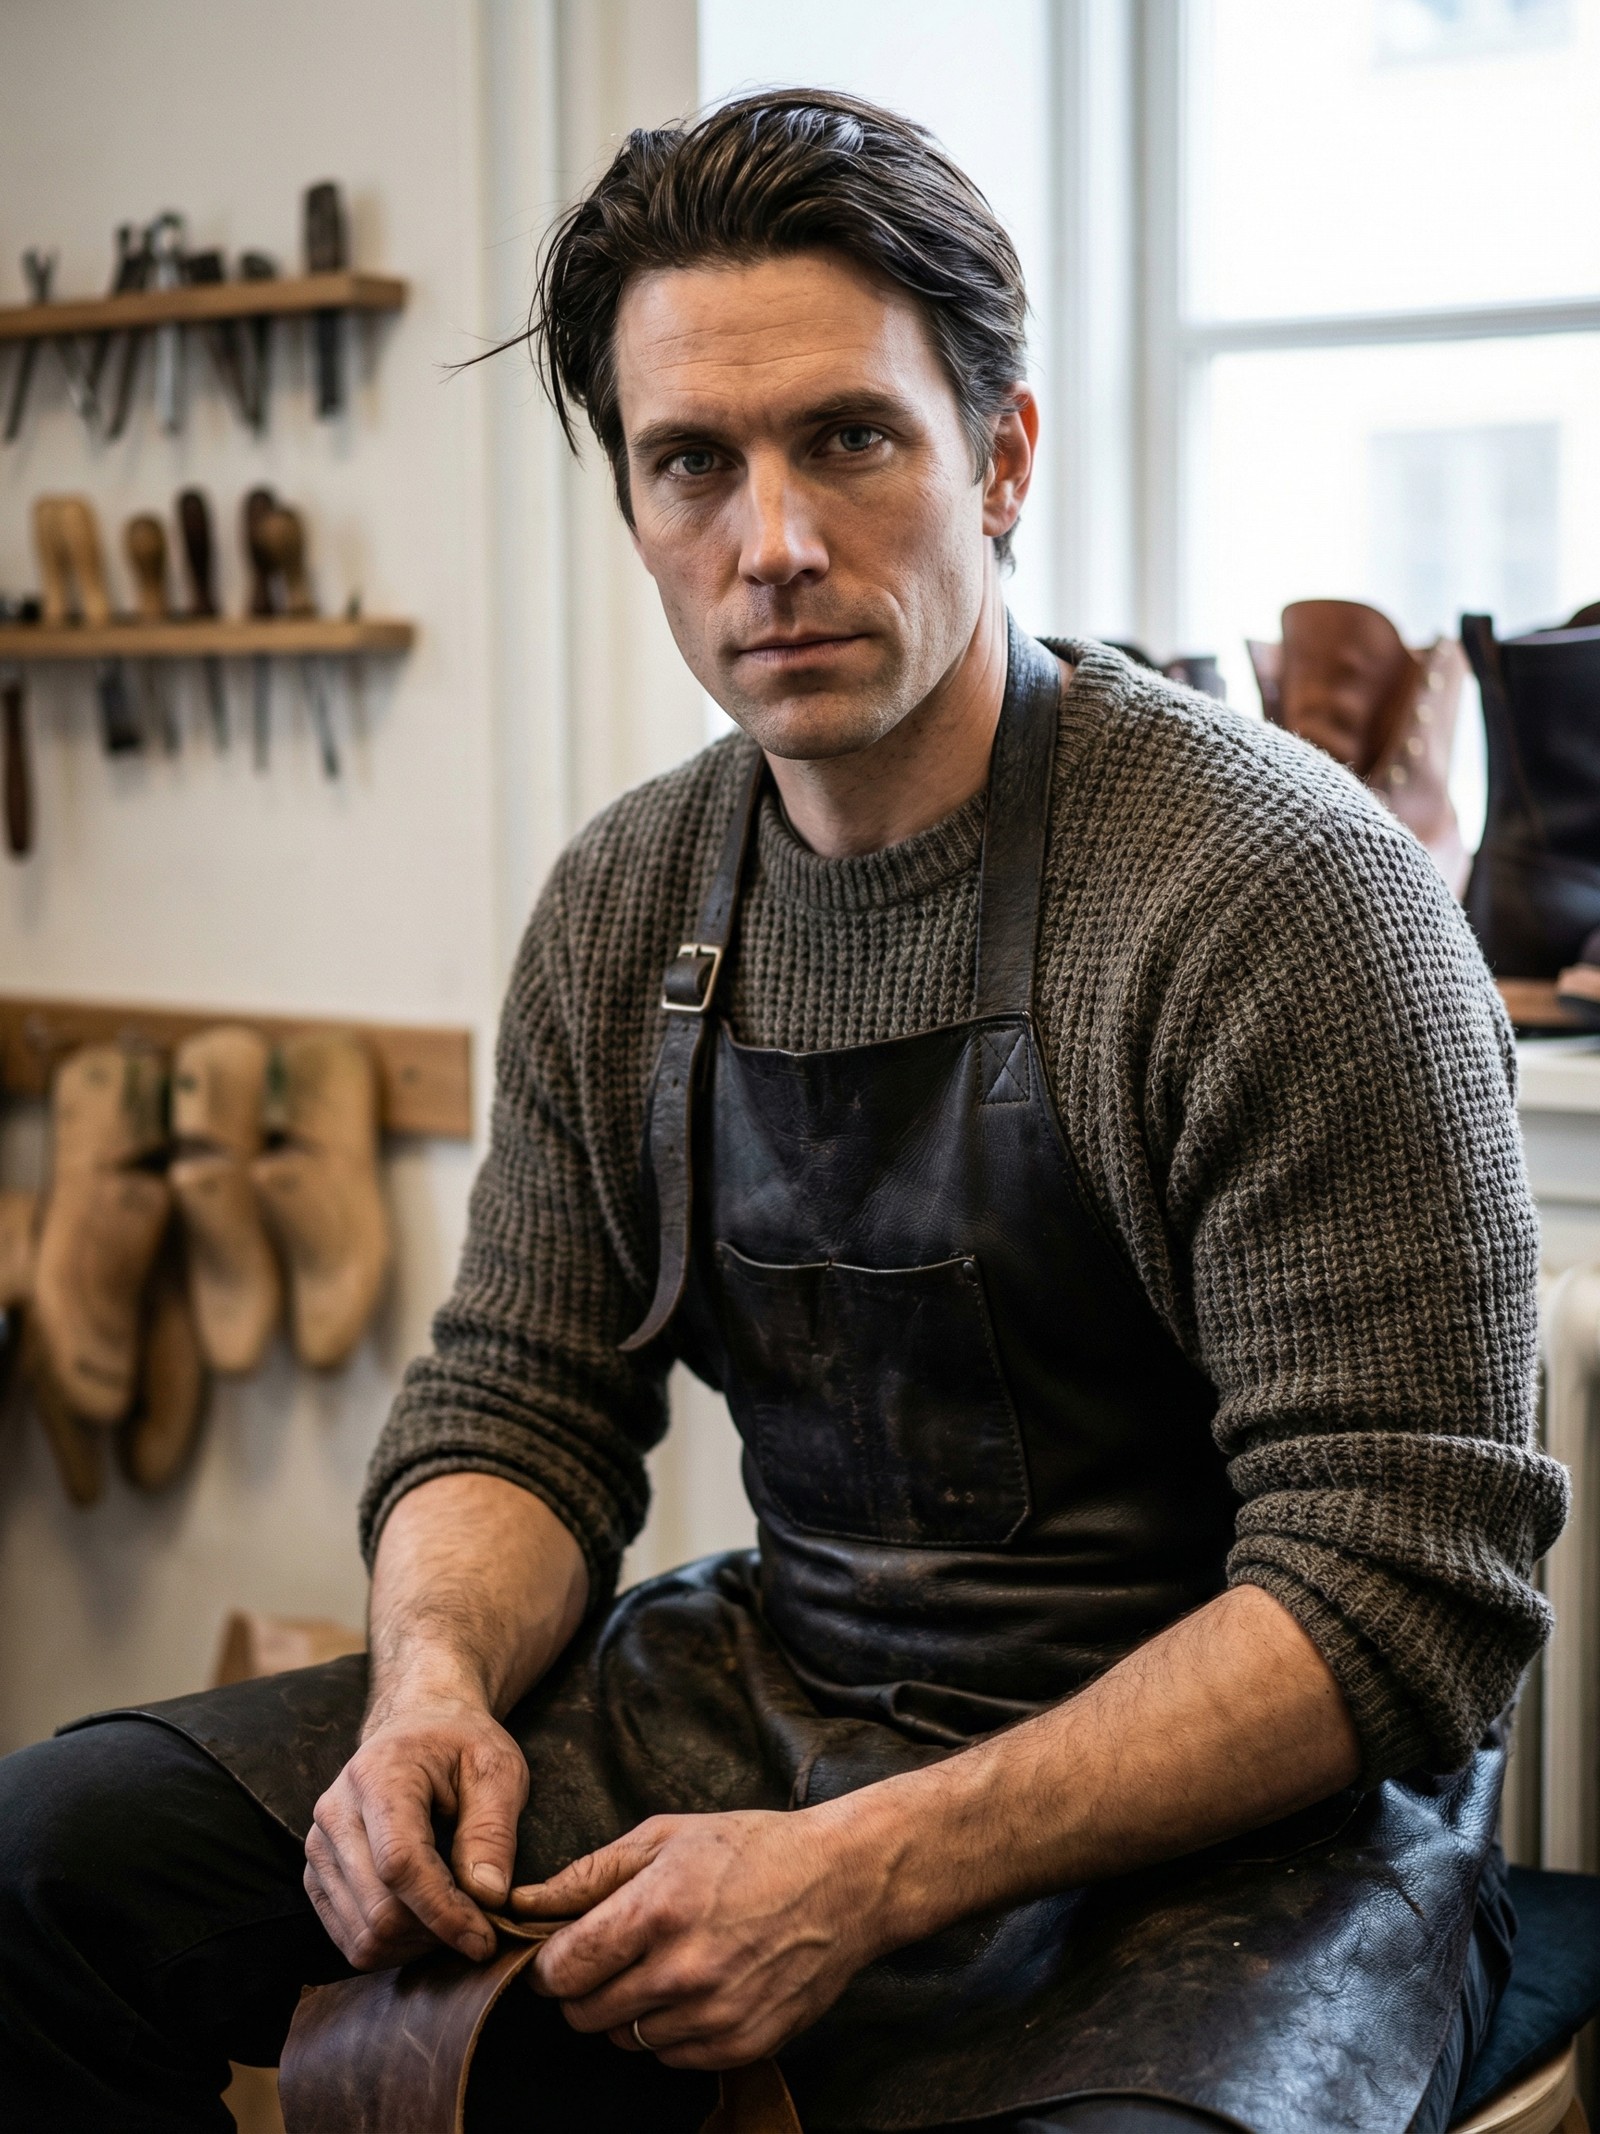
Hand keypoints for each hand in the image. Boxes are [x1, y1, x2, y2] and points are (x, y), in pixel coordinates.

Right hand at [304, 1693, 528, 1969]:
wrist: (416, 1728)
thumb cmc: (460, 1747)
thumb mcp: (497, 1770)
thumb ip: (492, 1831)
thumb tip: (488, 1896)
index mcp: (379, 1776)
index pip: (399, 1864)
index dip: (443, 1911)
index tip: (485, 1939)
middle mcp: (335, 1813)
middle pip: (378, 1910)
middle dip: (436, 1932)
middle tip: (480, 1924)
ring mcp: (318, 1847)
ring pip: (363, 1935)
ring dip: (415, 1944)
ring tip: (454, 1917)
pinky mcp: (316, 1874)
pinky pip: (349, 1939)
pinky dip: (392, 1946)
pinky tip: (424, 1920)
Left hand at [518, 1806, 883, 2069]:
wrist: (841, 1883)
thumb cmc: (750, 1849)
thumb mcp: (665, 1836)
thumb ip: (589, 1874)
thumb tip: (525, 1902)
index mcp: (657, 1910)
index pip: (563, 1970)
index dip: (549, 1965)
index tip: (559, 1955)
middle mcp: (683, 1970)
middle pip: (585, 2014)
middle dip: (584, 1989)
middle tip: (612, 1957)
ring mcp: (715, 2014)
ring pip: (626, 2040)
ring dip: (629, 2010)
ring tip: (664, 1966)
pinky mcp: (742, 2044)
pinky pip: (671, 2057)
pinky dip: (670, 2030)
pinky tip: (696, 1987)